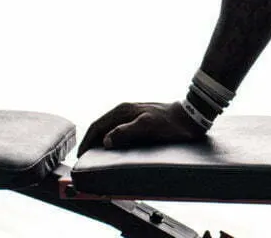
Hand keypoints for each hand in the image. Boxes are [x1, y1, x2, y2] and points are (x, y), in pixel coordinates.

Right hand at [77, 101, 206, 155]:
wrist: (190, 117)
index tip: (80, 156)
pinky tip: (113, 149)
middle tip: (84, 160)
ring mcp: (132, 114)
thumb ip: (126, 131)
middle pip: (101, 127)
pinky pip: (119, 131)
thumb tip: (106, 140)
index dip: (86, 141)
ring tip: (95, 156)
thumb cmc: (170, 122)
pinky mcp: (139, 120)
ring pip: (109, 129)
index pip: (97, 126)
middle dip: (90, 142)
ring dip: (100, 141)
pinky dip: (111, 140)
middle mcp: (125, 110)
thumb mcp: (148, 126)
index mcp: (123, 110)